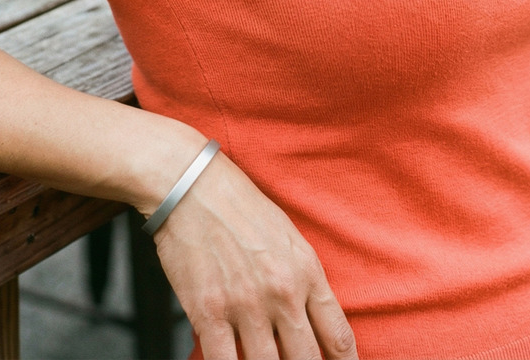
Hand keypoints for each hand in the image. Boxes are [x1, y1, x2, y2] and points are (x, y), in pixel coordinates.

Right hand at [152, 151, 358, 359]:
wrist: (191, 186)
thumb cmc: (238, 206)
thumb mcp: (287, 237)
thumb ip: (303, 281)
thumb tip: (311, 323)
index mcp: (306, 271)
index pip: (338, 336)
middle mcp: (282, 293)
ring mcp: (246, 306)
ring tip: (262, 359)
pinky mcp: (209, 314)